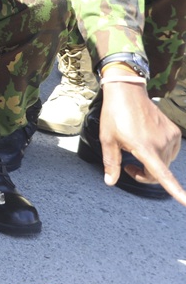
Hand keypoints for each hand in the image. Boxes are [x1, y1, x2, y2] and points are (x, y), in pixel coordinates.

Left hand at [97, 80, 185, 205]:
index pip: (162, 174)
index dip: (175, 190)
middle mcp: (161, 143)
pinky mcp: (175, 131)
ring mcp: (170, 137)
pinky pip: (170, 151)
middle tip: (128, 166)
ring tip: (136, 152)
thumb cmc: (114, 115)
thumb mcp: (107, 139)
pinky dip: (161, 153)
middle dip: (144, 174)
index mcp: (144, 148)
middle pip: (159, 172)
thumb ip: (111, 163)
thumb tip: (110, 181)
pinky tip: (148, 143)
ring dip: (153, 164)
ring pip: (165, 162)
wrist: (127, 92)